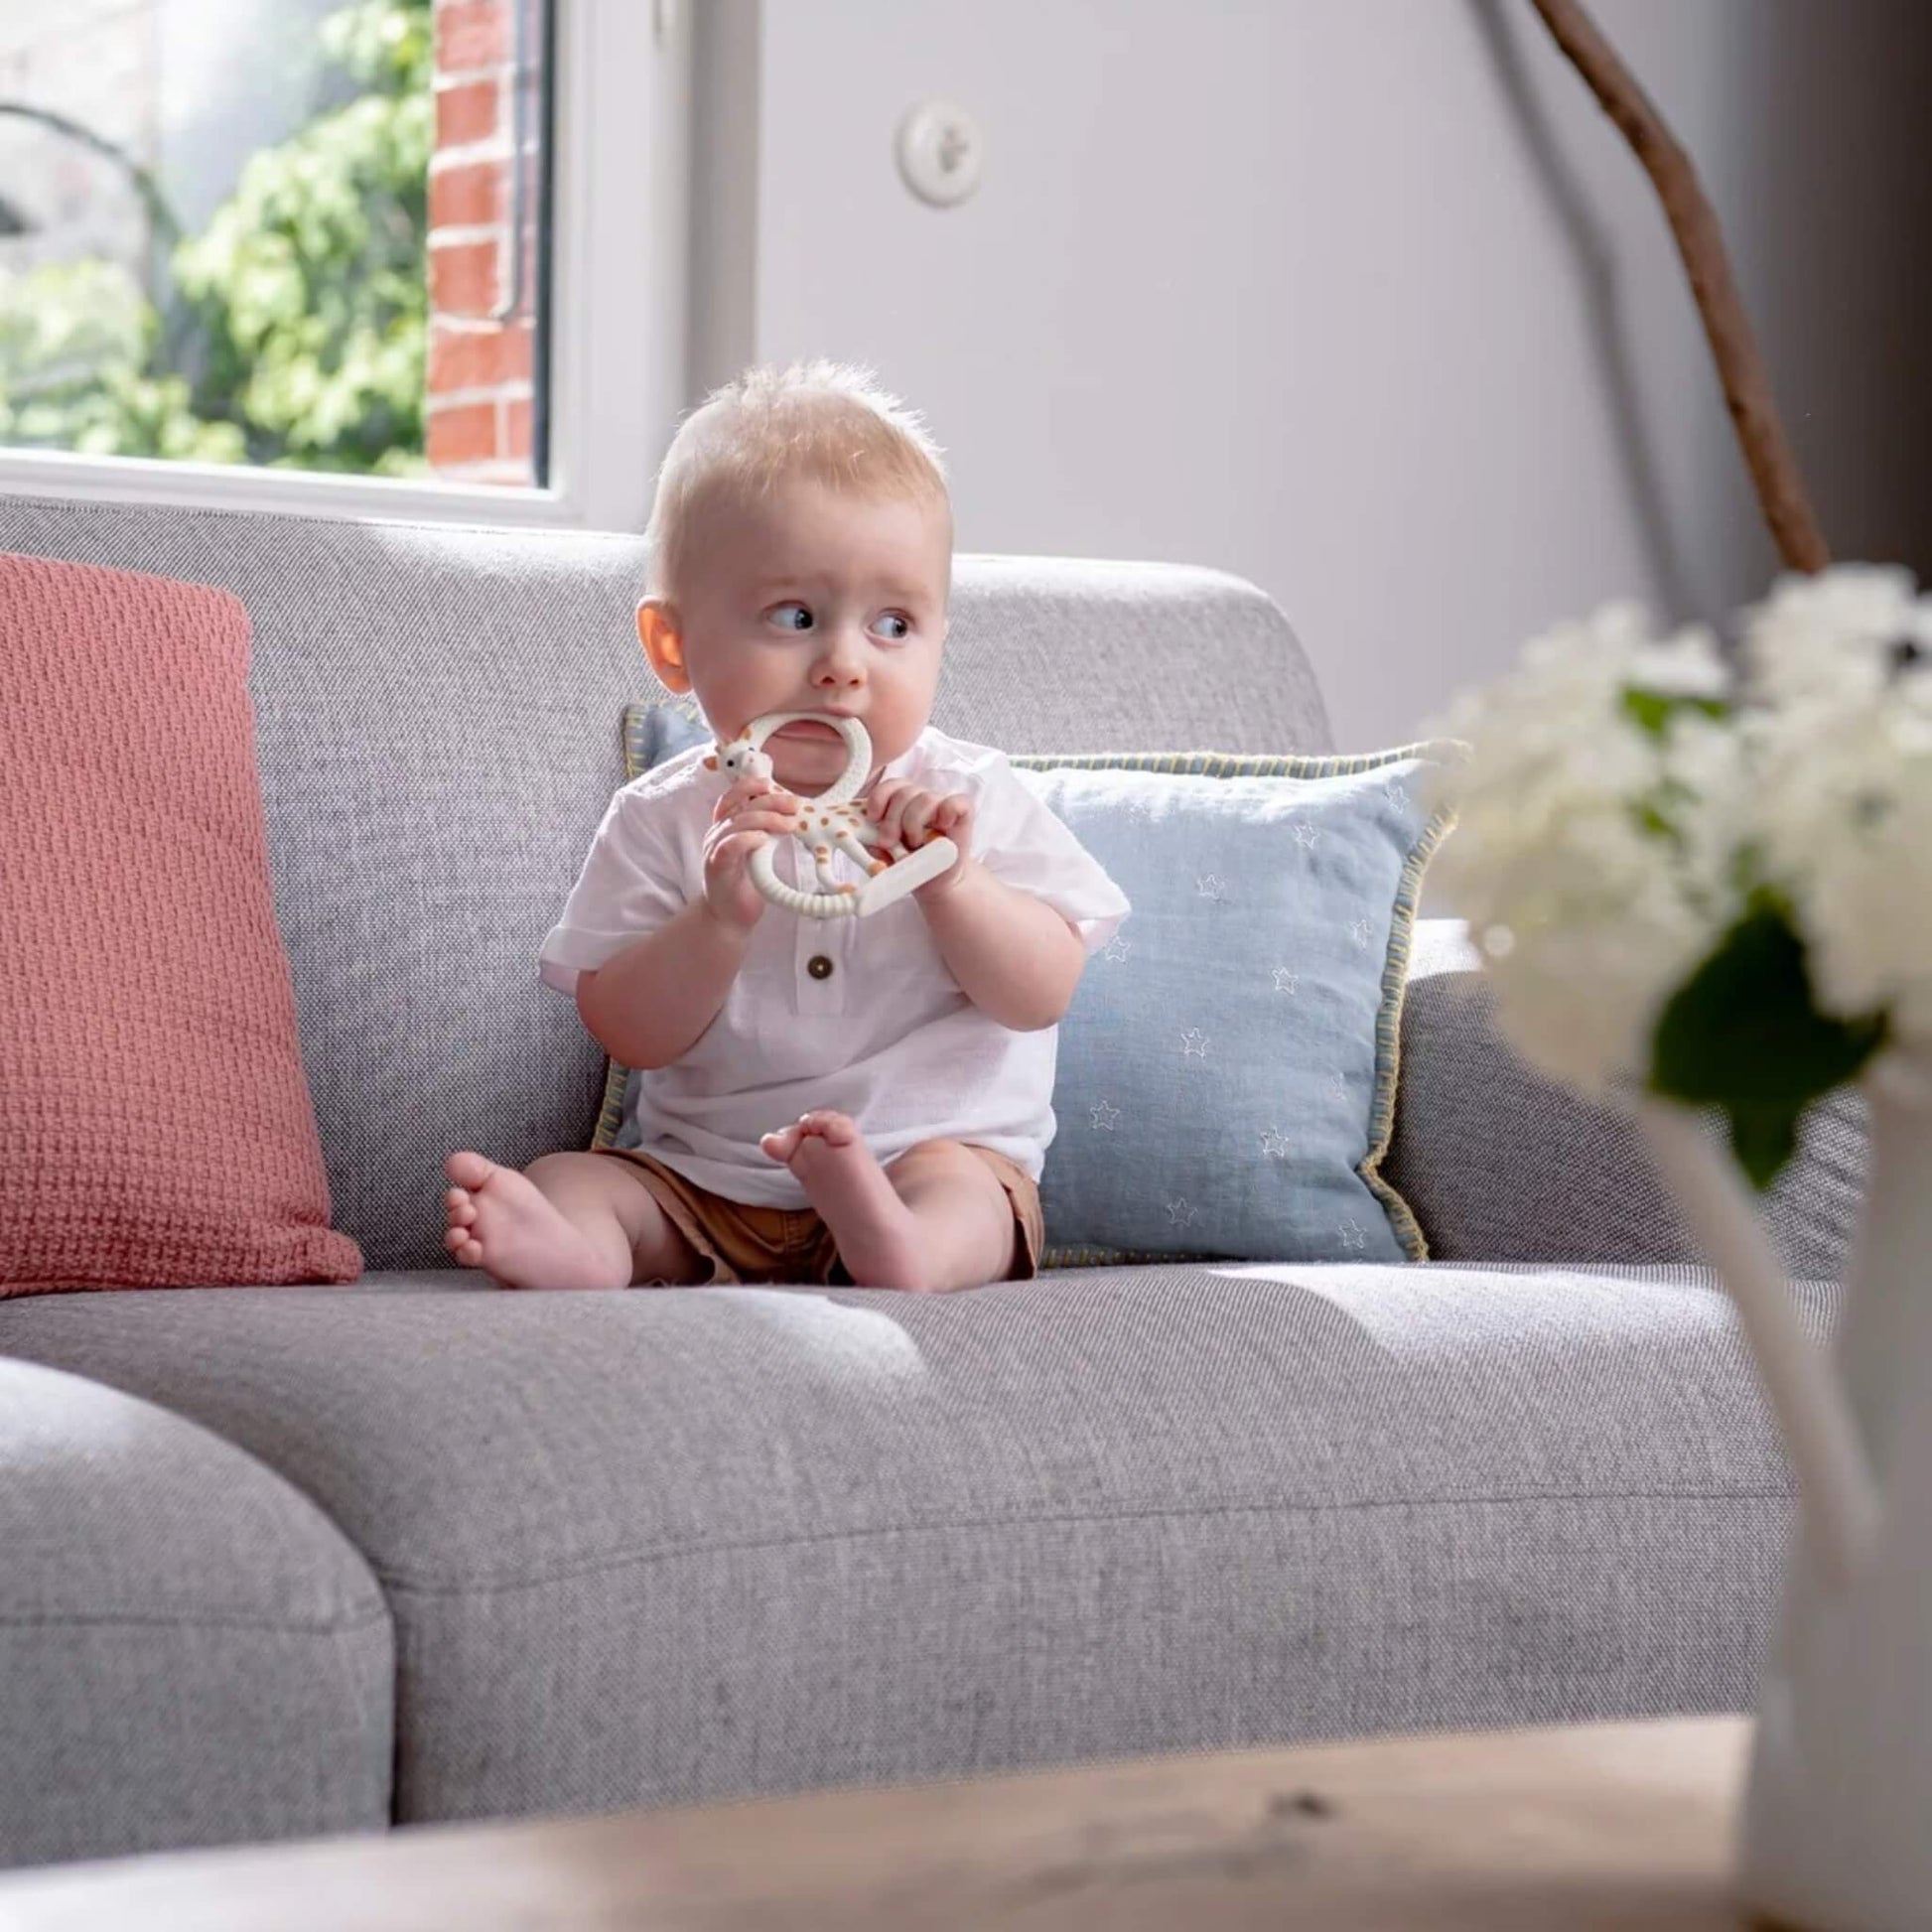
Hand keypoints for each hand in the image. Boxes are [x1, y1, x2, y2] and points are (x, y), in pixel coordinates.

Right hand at [702, 774, 800, 930]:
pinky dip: (746, 839)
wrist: (727, 917)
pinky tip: (763, 839)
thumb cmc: (744, 885)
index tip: (772, 784)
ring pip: (737, 823)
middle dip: (770, 802)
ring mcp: (714, 850)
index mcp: (726, 827)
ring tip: (789, 824)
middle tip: (795, 805)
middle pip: (741, 806)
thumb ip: (764, 833)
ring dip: (766, 820)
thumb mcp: (756, 853)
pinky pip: (729, 846)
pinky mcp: (716, 868)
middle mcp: (717, 834)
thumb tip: (789, 815)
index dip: (750, 786)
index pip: (733, 797)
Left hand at [865, 779, 974, 903]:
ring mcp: (942, 806)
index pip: (890, 785)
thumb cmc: (909, 864)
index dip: (879, 797)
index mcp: (901, 803)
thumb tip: (860, 836)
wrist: (934, 882)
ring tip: (913, 844)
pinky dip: (948, 810)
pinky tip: (942, 826)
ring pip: (926, 798)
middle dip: (892, 819)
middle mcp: (921, 799)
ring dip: (914, 822)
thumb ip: (872, 843)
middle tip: (889, 842)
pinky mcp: (963, 815)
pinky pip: (958, 802)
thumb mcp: (883, 855)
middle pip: (904, 792)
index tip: (872, 818)